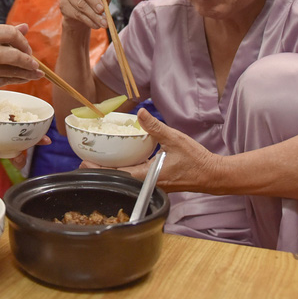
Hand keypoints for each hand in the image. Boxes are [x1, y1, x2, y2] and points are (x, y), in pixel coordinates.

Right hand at [0, 23, 42, 100]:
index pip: (10, 33)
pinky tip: (21, 79)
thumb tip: (25, 27)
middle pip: (13, 55)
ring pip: (11, 71)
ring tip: (36, 73)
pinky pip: (4, 82)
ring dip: (27, 73)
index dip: (23, 42)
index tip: (27, 49)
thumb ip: (1, 33)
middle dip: (28, 61)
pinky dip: (15, 80)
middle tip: (34, 64)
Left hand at [80, 109, 222, 192]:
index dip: (99, 170)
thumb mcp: (174, 139)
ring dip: (113, 170)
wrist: (212, 175)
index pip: (117, 174)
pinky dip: (126, 169)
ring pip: (127, 178)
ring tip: (99, 161)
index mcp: (148, 176)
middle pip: (118, 178)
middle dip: (102, 170)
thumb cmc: (196, 160)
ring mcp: (153, 184)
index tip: (84, 163)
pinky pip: (137, 177)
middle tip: (85, 161)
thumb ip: (155, 127)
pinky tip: (122, 161)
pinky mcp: (158, 182)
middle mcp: (148, 183)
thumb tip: (141, 113)